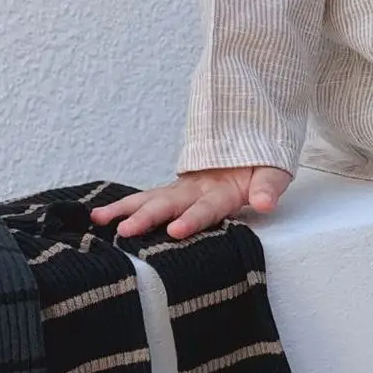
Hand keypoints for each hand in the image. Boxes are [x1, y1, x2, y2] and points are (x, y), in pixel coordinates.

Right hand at [88, 166, 292, 240]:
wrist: (245, 141)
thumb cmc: (259, 166)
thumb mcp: (273, 174)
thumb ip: (267, 189)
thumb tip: (264, 204)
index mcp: (220, 190)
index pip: (205, 207)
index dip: (192, 219)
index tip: (176, 231)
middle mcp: (195, 189)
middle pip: (168, 204)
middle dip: (147, 217)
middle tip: (127, 230)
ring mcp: (180, 190)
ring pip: (149, 199)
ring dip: (124, 209)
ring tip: (99, 220)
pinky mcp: (172, 194)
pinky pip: (145, 200)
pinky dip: (122, 208)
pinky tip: (99, 219)